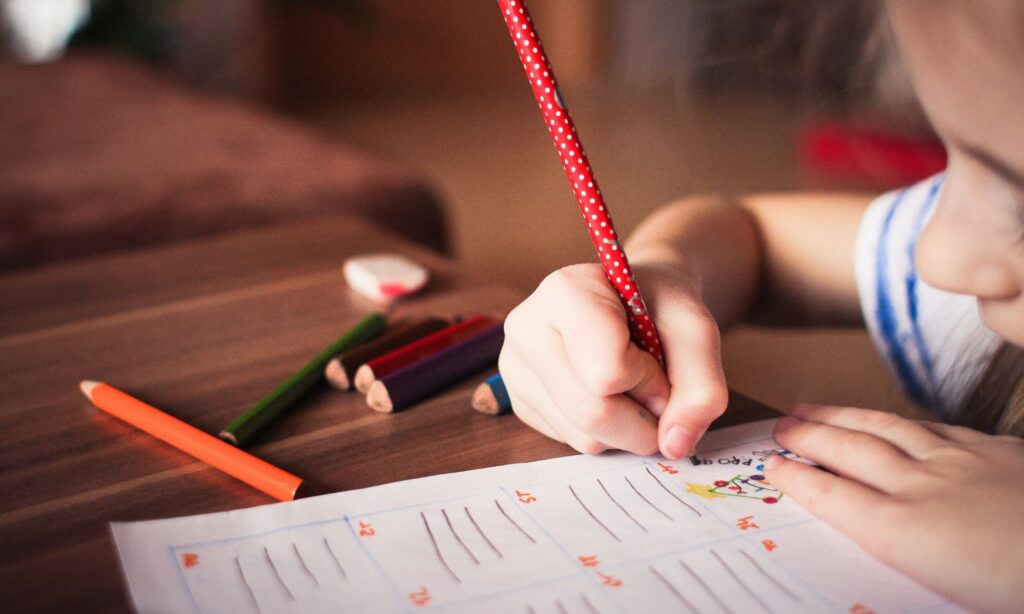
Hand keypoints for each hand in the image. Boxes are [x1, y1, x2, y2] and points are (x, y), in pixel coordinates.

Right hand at [499, 262, 727, 457]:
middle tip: (656, 388)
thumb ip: (702, 386)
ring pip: (583, 436)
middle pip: (592, 412)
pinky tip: (606, 395)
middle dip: (642, 416)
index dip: (649, 378)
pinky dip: (606, 433)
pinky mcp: (520, 402)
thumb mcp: (696, 331)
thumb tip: (674, 445)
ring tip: (630, 386)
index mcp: (564, 292)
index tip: (656, 356)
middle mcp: (526, 328)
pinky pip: (572, 442)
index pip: (607, 372)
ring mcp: (515, 368)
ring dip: (627, 427)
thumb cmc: (659, 307)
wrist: (634, 303)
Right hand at [766, 404, 1023, 613]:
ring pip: (888, 429)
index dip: (798, 478)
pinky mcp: (998, 453)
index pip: (834, 497)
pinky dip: (903, 421)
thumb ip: (905, 559)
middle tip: (781, 425)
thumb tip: (878, 542)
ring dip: (845, 418)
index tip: (771, 465)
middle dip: (810, 436)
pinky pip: (936, 427)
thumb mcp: (945, 595)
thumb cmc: (1014, 587)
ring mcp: (962, 463)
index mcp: (906, 533)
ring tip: (816, 409)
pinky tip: (896, 420)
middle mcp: (924, 489)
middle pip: (852, 452)